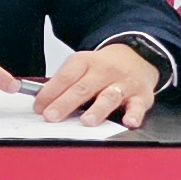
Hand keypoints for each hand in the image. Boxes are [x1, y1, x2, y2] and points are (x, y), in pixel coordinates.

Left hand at [34, 41, 162, 126]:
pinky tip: (129, 122)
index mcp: (84, 62)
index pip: (65, 77)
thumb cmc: (102, 68)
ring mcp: (124, 83)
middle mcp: (104, 71)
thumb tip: (41, 103)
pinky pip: (138, 106)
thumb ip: (64, 83)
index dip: (50, 93)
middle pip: (83, 88)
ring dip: (97, 109)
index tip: (39, 107)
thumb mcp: (81, 67)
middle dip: (65, 103)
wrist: (136, 57)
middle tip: (52, 117)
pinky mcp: (141, 95)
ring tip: (87, 121)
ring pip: (109, 96)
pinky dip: (134, 115)